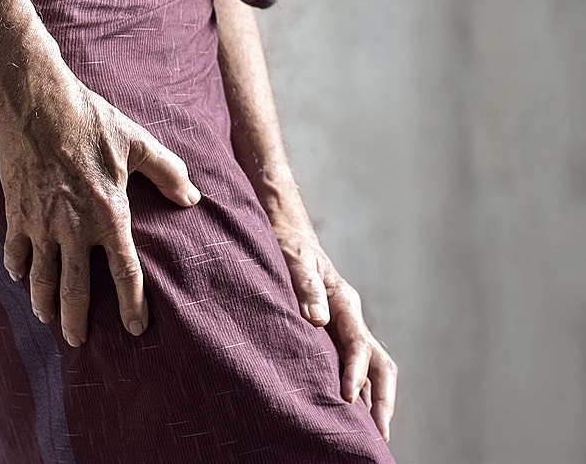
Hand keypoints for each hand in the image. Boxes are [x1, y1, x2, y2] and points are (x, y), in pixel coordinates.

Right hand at [0, 72, 199, 347]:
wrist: (37, 106)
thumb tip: (192, 197)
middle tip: (77, 342)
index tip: (136, 329)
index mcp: (109, 215)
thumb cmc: (90, 121)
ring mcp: (41, 224)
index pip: (125, 273)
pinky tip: (19, 276)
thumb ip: (167, 172)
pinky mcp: (16, 212)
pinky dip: (17, 267)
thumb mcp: (137, 142)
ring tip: (47, 319)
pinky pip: (14, 251)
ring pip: (41, 279)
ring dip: (43, 303)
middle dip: (77, 321)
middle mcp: (74, 229)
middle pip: (75, 290)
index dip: (132, 305)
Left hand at [276, 231, 397, 442]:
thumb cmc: (288, 246)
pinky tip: (347, 415)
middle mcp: (350, 318)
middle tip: (379, 436)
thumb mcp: (294, 260)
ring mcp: (344, 327)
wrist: (287, 234)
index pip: (359, 344)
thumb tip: (317, 319)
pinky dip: (355, 391)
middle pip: (379, 363)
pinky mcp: (332, 334)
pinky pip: (350, 367)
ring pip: (369, 369)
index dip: (355, 373)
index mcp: (344, 301)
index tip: (347, 398)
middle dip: (382, 401)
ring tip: (368, 437)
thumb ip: (305, 286)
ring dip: (372, 401)